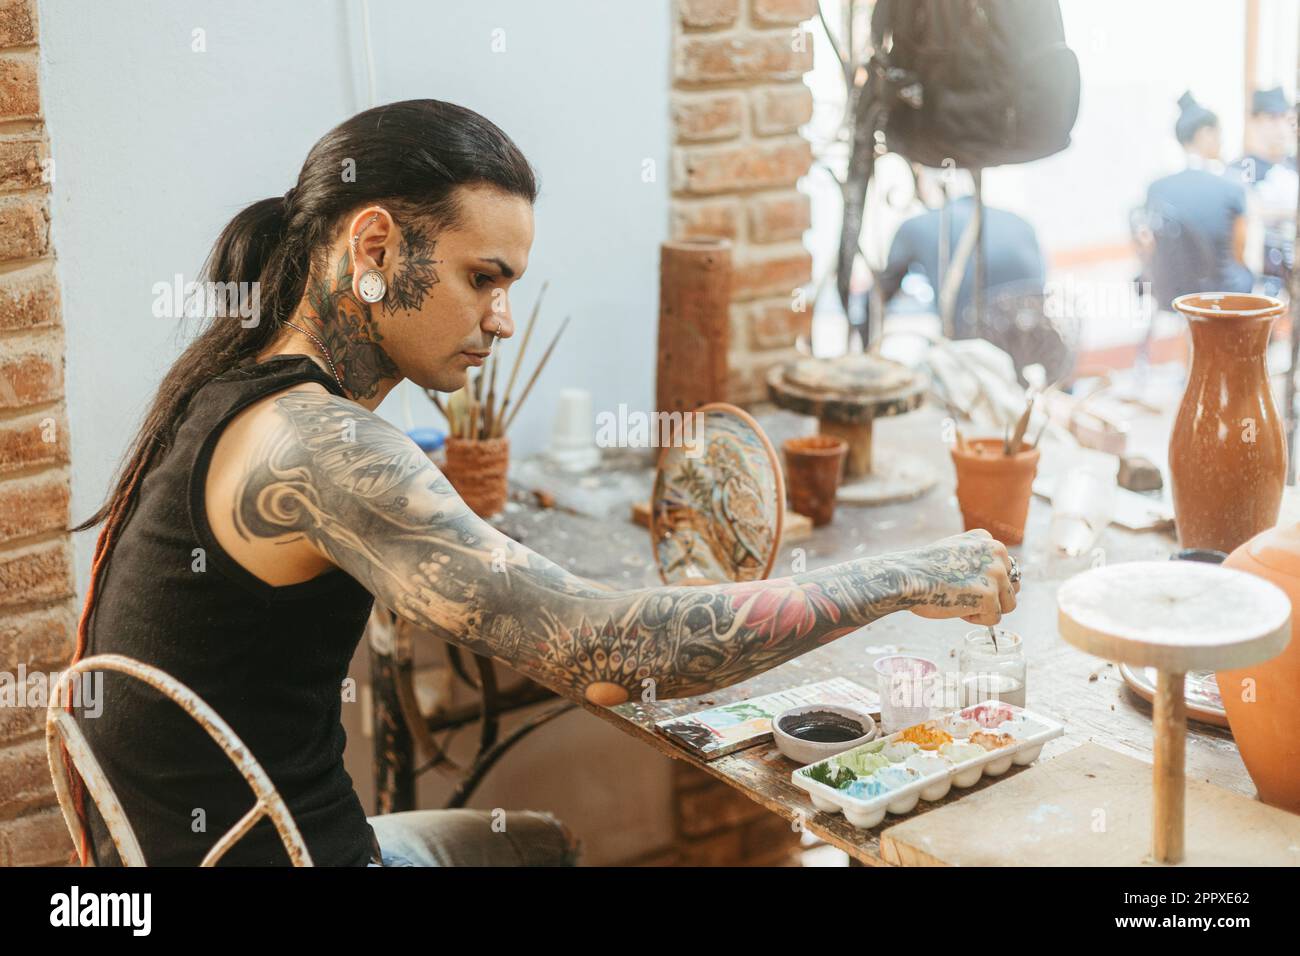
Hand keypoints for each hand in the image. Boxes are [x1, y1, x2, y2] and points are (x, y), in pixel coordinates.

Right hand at [903, 529, 1017, 625]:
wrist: (907, 577)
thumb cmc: (923, 568)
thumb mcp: (954, 549)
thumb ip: (976, 558)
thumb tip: (993, 581)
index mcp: (988, 540)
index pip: (1004, 568)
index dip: (984, 581)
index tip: (961, 581)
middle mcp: (997, 552)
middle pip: (1012, 586)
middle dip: (992, 596)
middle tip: (963, 594)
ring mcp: (995, 574)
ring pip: (1009, 604)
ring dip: (986, 609)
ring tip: (961, 602)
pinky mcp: (990, 596)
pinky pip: (994, 619)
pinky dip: (976, 620)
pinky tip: (957, 609)